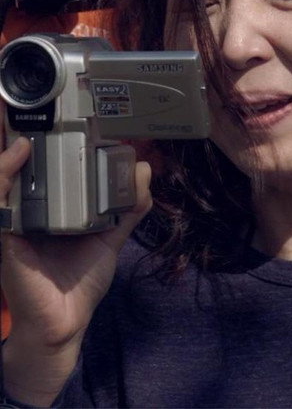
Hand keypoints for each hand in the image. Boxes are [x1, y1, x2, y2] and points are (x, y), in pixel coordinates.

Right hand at [0, 104, 151, 402]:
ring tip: (29, 116)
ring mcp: (15, 217)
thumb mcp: (110, 236)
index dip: (49, 133)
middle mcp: (30, 206)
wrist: (62, 324)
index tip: (65, 107)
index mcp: (52, 204)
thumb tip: (145, 169)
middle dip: (25, 128)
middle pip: (23, 161)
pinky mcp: (6, 231)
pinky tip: (20, 151)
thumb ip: (128, 206)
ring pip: (6, 172)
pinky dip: (5, 170)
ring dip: (12, 142)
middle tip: (42, 99)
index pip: (46, 162)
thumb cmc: (79, 282)